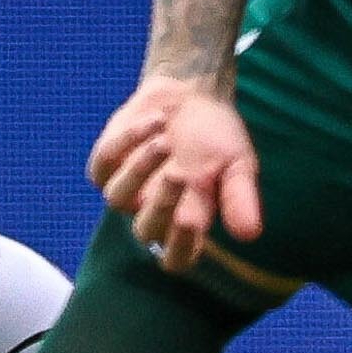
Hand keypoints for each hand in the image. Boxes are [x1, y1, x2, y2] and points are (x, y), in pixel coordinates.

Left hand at [91, 72, 262, 270]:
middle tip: (180, 173)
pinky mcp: (105, 163)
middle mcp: (153, 211)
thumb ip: (240, 198)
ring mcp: (126, 189)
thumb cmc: (217, 137)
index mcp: (187, 222)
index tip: (192, 220)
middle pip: (145, 230)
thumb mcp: (238, 165)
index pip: (176, 258)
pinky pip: (102, 165)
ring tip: (165, 140)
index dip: (180, 247)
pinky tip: (156, 120)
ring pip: (117, 198)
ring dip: (140, 170)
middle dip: (162, 204)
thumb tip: (250, 234)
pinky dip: (126, 142)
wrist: (192, 94)